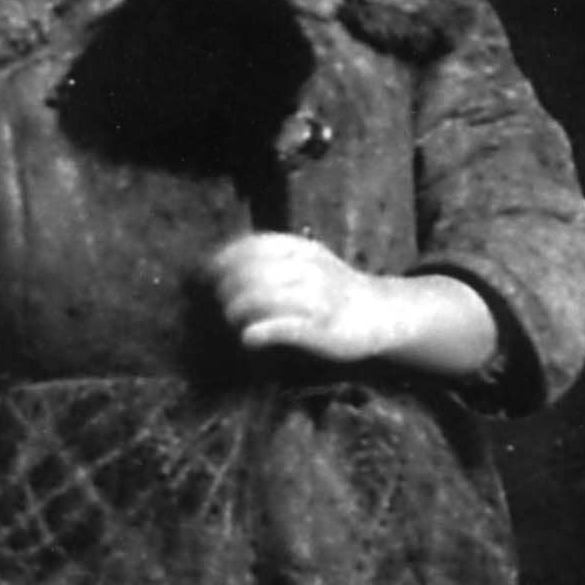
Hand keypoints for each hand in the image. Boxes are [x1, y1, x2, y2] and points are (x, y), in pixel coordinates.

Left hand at [209, 232, 389, 362]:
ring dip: (239, 308)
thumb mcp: (305, 259)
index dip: (225, 258)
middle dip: (228, 287)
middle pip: (255, 272)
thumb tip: (218, 261)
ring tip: (231, 318)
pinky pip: (285, 327)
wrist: (377, 313)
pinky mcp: (321, 329)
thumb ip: (269, 257)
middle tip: (219, 302)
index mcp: (302, 249)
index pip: (254, 246)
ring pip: (267, 297)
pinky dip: (261, 331)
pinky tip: (247, 338)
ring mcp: (317, 298)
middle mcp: (309, 269)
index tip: (207, 273)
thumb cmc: (331, 287)